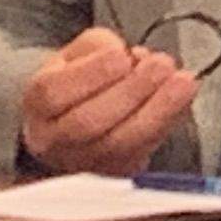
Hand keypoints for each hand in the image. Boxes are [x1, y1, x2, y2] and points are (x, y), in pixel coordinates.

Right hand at [17, 27, 197, 174]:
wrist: (77, 117)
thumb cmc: (79, 80)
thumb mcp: (79, 51)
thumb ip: (99, 47)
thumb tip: (128, 57)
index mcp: (37, 103)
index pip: (54, 94)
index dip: (91, 74)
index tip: (122, 55)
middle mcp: (53, 140)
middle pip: (88, 123)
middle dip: (131, 91)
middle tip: (161, 65)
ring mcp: (83, 162)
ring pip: (119, 144)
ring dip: (157, 110)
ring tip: (181, 82)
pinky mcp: (115, 173)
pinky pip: (143, 152)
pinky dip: (167, 124)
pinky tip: (182, 100)